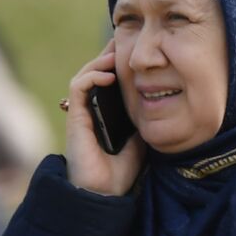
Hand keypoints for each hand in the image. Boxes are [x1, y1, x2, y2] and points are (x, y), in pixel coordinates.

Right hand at [65, 39, 144, 195]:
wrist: (105, 192)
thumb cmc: (121, 170)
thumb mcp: (141, 139)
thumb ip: (144, 120)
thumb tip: (160, 101)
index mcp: (105, 112)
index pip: (109, 80)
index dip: (119, 63)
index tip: (136, 51)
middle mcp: (91, 109)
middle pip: (95, 72)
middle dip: (109, 55)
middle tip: (126, 42)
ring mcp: (82, 112)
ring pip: (85, 75)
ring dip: (100, 61)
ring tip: (118, 55)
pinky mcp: (75, 118)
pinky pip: (78, 87)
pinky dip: (92, 77)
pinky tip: (109, 75)